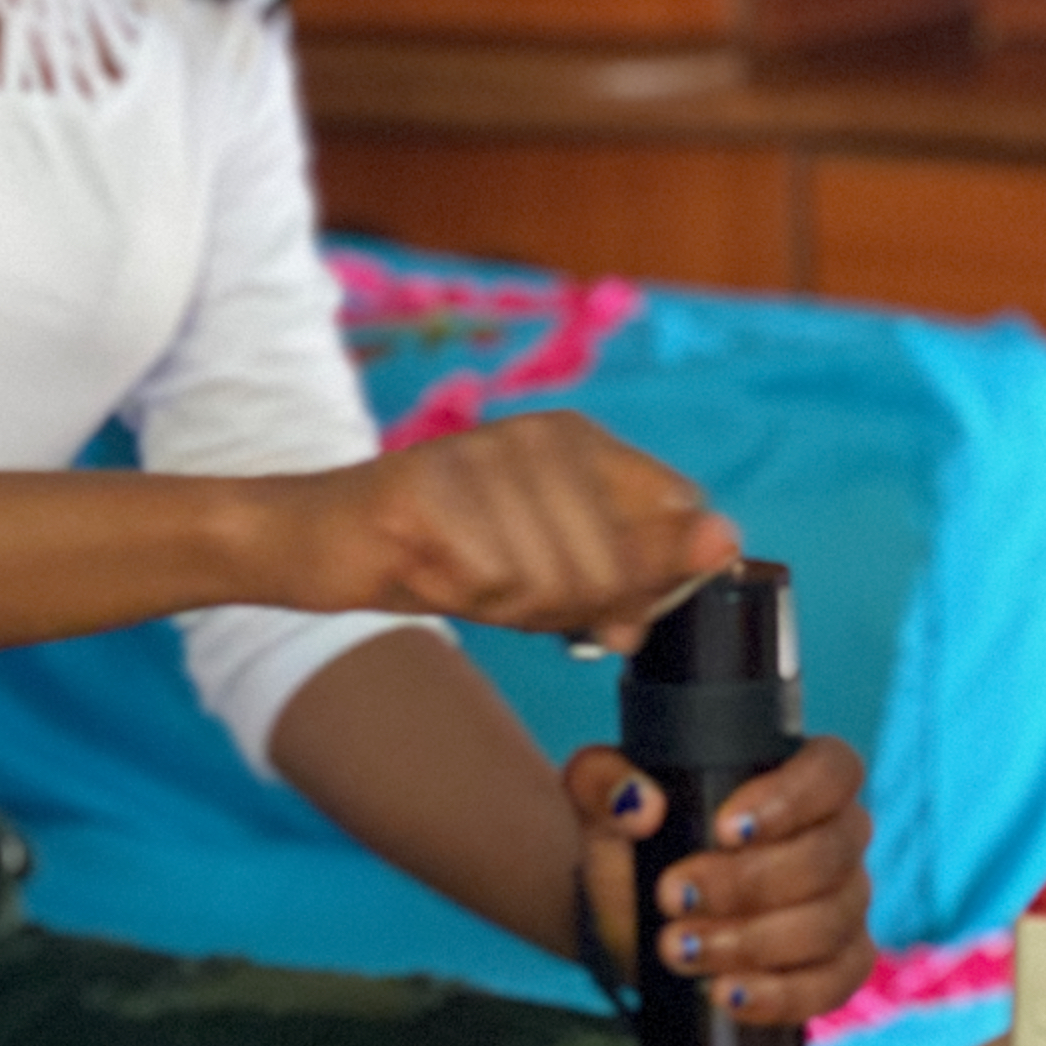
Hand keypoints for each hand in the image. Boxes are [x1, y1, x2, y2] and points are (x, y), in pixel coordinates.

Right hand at [297, 414, 738, 649]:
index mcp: (578, 438)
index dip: (650, 578)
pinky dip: (467, 601)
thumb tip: (722, 549)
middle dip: (573, 609)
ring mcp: (483, 454)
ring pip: (555, 577)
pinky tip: (433, 575)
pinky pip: (490, 581)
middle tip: (516, 604)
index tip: (607, 611)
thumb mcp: (549, 570)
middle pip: (616, 563)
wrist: (323, 540)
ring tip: (468, 584)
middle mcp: (538, 433)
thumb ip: (632, 569)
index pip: (676, 511)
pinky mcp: (428, 488)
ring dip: (514, 609)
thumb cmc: (446, 555)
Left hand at [568, 735, 875, 1028]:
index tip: (725, 830)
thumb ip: (603, 781)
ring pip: (830, 925)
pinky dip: (782, 995)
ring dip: (752, 943)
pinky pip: (835, 983)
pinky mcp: (836, 964)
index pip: (833, 770)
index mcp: (796, 778)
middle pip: (830, 856)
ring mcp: (842, 903)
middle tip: (673, 897)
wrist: (627, 912)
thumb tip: (640, 804)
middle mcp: (835, 837)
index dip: (793, 798)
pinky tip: (728, 994)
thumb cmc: (630, 839)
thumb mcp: (598, 800)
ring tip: (679, 949)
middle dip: (748, 884)